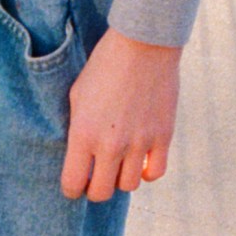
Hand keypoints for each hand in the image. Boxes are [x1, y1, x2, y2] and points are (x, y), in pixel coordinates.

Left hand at [62, 30, 181, 201]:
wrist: (143, 42)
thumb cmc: (104, 65)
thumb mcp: (77, 96)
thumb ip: (77, 131)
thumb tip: (80, 158)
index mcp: (83, 134)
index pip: (73, 184)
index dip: (72, 189)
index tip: (76, 184)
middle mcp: (110, 144)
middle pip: (102, 193)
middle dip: (96, 189)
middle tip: (97, 176)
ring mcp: (139, 142)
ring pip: (129, 186)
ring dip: (122, 178)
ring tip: (120, 163)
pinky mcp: (163, 136)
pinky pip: (156, 173)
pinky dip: (148, 172)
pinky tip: (142, 160)